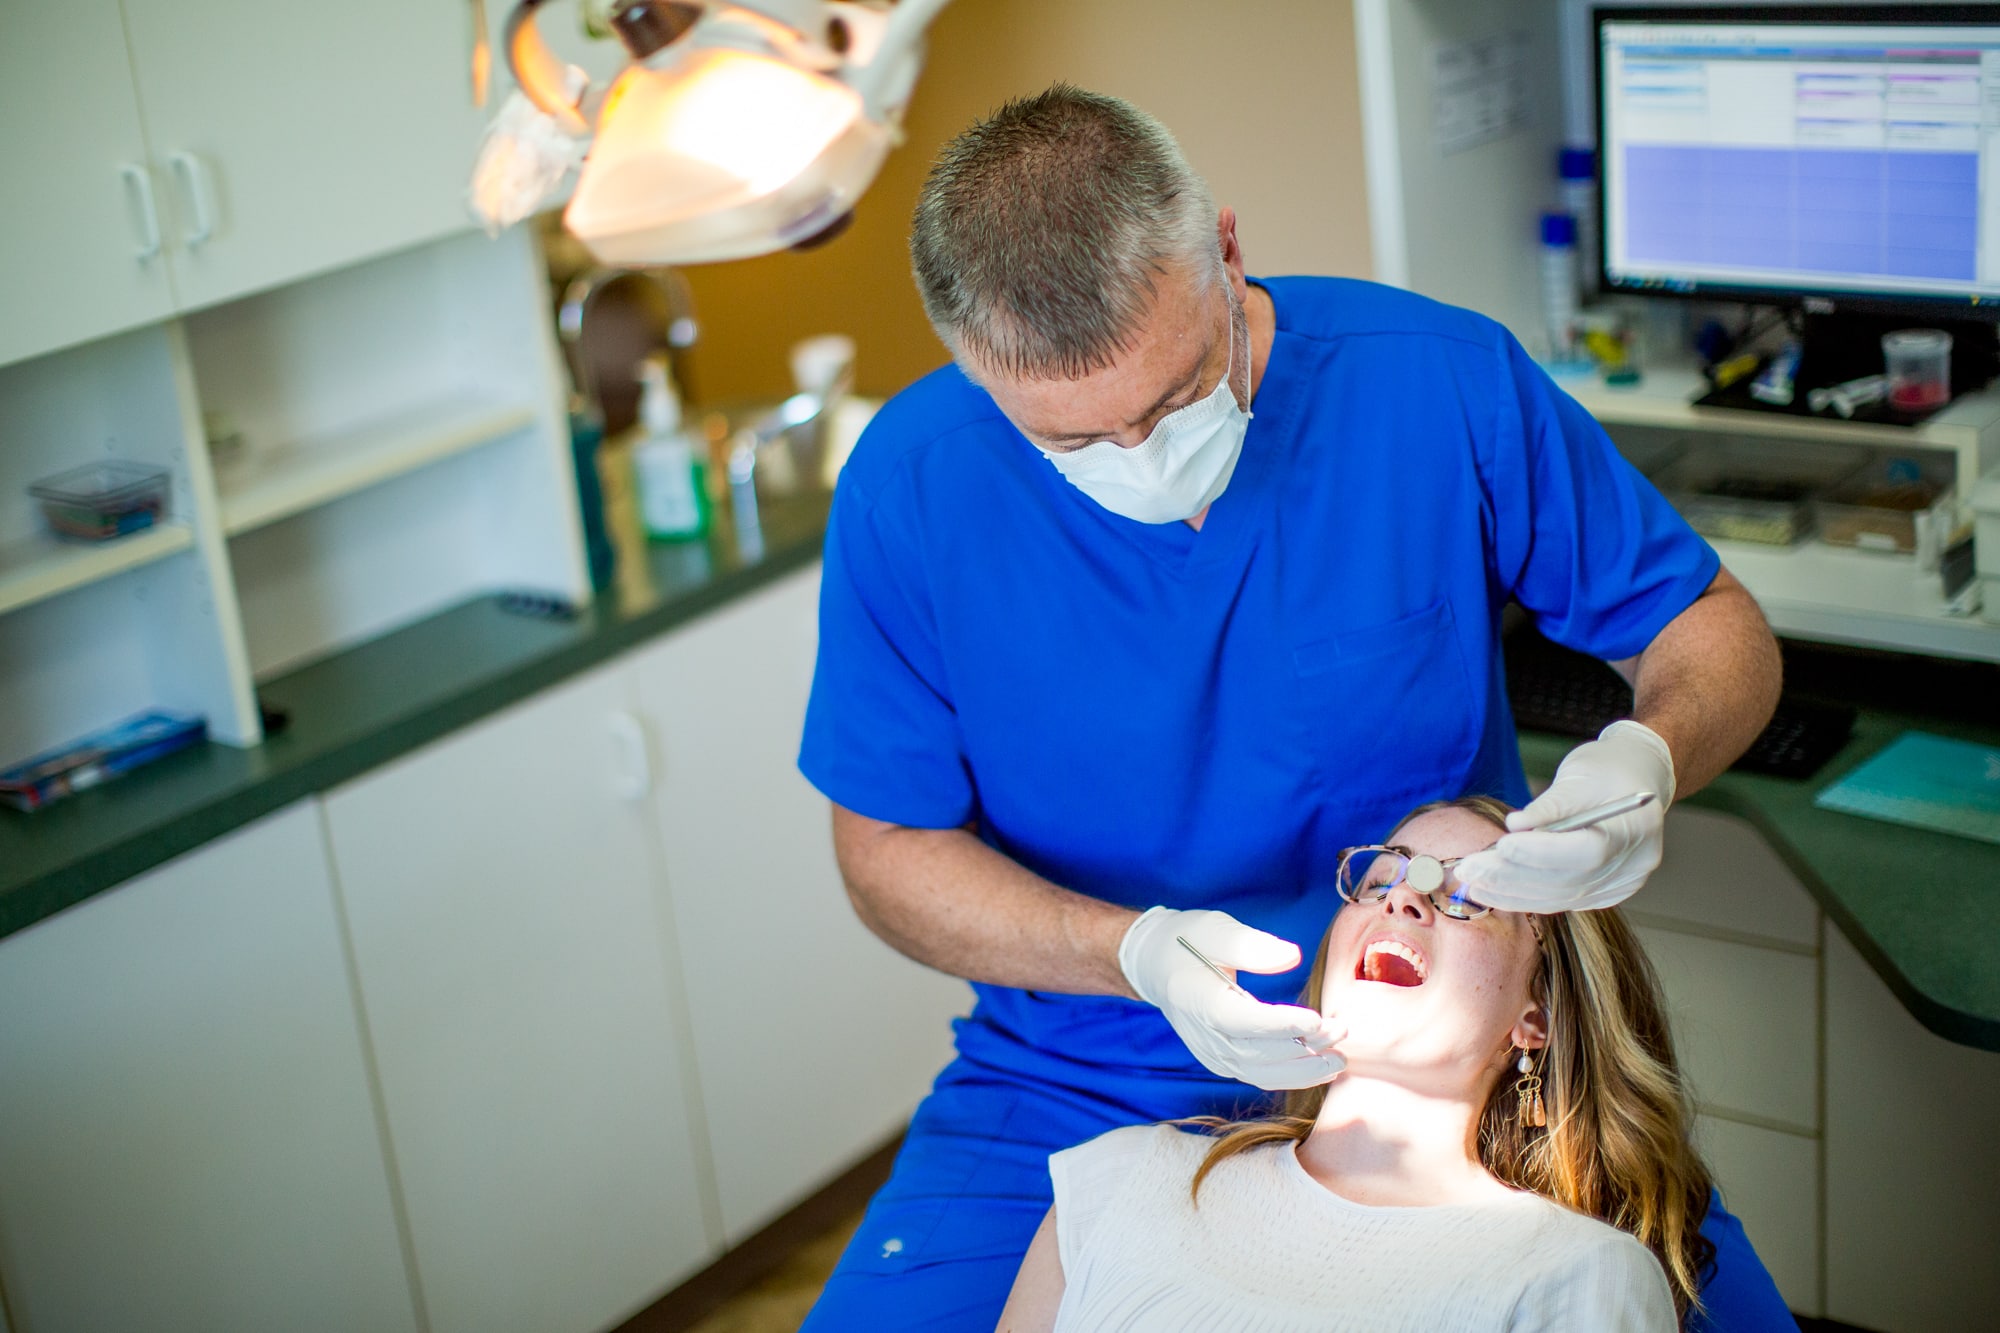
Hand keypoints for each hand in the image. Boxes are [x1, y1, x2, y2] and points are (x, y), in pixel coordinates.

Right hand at [1118, 906, 1344, 1090]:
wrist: (1158, 966)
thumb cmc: (1188, 942)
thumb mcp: (1215, 929)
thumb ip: (1251, 944)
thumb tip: (1292, 957)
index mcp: (1198, 1000)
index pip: (1243, 1020)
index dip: (1281, 1024)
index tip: (1318, 1019)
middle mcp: (1204, 1036)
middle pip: (1258, 1051)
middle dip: (1304, 1046)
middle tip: (1341, 1029)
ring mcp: (1212, 1054)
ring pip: (1261, 1073)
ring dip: (1303, 1070)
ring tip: (1339, 1058)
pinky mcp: (1222, 1062)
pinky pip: (1259, 1076)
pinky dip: (1291, 1076)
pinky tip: (1320, 1068)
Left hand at [1454, 720, 1674, 912]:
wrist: (1638, 779)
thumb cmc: (1608, 769)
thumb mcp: (1580, 774)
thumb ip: (1550, 806)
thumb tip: (1515, 826)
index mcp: (1636, 828)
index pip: (1586, 852)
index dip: (1542, 853)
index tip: (1502, 844)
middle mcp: (1632, 865)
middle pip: (1568, 881)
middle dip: (1512, 876)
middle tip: (1469, 868)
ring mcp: (1620, 884)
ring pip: (1559, 897)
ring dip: (1510, 891)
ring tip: (1472, 879)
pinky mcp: (1603, 893)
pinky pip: (1560, 899)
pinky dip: (1524, 895)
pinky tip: (1493, 889)